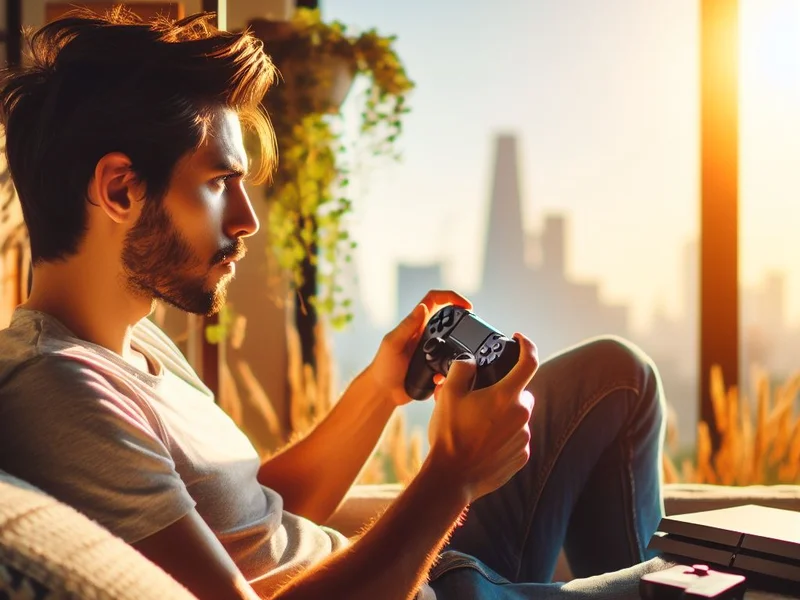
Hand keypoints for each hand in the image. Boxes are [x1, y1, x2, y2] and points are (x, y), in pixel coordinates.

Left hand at [364, 290, 471, 406]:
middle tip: (473, 328)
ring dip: (461, 343)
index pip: (435, 301)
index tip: (466, 305)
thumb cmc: (383, 367)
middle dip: (462, 319)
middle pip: (449, 318)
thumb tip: (423, 307)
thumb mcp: (393, 344)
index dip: (451, 297)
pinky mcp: (435, 364)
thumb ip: (407, 326)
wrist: (384, 392)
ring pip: (453, 340)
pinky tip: (452, 373)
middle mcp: (425, 333)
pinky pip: (451, 361)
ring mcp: (432, 349)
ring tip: (467, 352)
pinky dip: (455, 365)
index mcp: (415, 324)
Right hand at [426, 333, 538, 502]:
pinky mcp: (521, 457)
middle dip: (505, 389)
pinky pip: (516, 437)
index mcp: (506, 396)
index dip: (527, 345)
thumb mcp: (448, 394)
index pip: (529, 361)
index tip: (519, 339)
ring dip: (503, 414)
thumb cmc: (449, 435)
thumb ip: (462, 368)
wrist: (451, 477)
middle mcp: (522, 416)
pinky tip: (482, 442)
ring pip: (518, 416)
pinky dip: (504, 435)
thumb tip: (470, 361)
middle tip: (480, 396)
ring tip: (476, 424)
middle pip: (521, 392)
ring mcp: (524, 438)